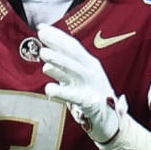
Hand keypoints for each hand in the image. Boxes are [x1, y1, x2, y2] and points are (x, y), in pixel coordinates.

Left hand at [37, 24, 125, 143]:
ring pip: (74, 70)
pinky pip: (74, 97)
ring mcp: (92, 86)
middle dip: (57, 42)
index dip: (57, 35)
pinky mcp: (91, 103)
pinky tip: (49, 89)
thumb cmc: (91, 99)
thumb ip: (62, 72)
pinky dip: (62, 92)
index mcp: (89, 64)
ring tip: (43, 53)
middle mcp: (91, 72)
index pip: (72, 46)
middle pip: (73, 53)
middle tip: (40, 34)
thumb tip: (45, 64)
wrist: (110, 122)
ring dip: (59, 61)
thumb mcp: (75, 82)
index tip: (41, 27)